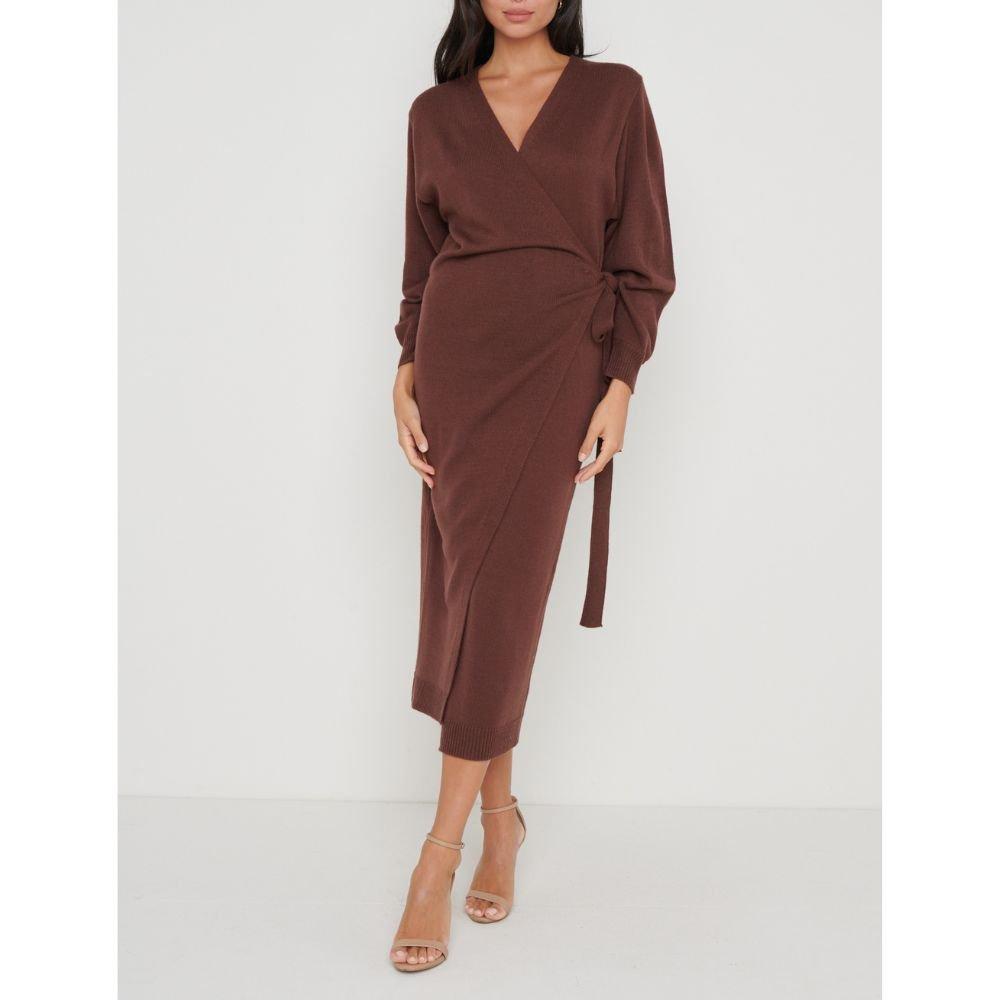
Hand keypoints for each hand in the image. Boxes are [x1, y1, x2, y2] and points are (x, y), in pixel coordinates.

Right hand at [393, 363, 434, 487]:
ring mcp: (410, 439)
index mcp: (404, 440)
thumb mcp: (414, 420)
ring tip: (434, 477)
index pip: (413, 460)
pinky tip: (432, 462)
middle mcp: (406, 442)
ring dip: (425, 468)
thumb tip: (425, 450)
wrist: (404, 394)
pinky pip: (420, 451)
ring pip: (418, 458)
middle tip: (434, 484)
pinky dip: (425, 458)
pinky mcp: (415, 435)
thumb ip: (419, 435)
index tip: (434, 473)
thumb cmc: (407, 406)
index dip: (423, 468)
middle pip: (415, 462)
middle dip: (424, 473)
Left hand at [575, 378, 630, 484]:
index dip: (587, 473)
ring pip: (604, 459)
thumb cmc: (607, 410)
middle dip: (589, 472)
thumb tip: (581, 459)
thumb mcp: (594, 427)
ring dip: (593, 466)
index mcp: (611, 446)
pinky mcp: (616, 439)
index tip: (578, 479)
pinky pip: (606, 453)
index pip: (598, 465)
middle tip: (577, 479)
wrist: (619, 398)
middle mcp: (617, 447)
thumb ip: (587, 444)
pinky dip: (598, 459)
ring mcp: (618, 443)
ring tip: (581, 472)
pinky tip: (591, 459)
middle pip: (601, 464)